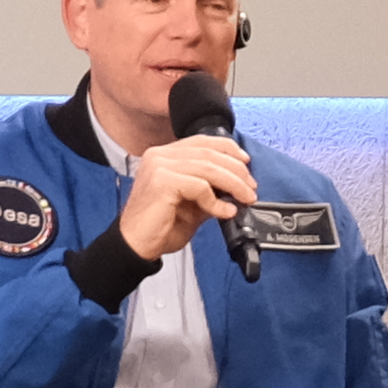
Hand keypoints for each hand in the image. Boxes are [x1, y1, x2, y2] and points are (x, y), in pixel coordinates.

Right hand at [118, 134, 256, 263]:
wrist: (136, 245)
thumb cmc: (159, 225)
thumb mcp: (191, 204)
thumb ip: (211, 190)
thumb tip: (236, 188)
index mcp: (164, 155)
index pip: (202, 142)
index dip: (228, 149)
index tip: (246, 162)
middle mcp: (160, 155)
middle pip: (209, 153)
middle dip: (236, 170)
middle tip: (251, 188)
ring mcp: (159, 166)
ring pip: (209, 168)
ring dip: (234, 185)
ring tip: (245, 199)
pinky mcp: (162, 182)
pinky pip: (200, 187)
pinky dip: (217, 201)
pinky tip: (224, 212)